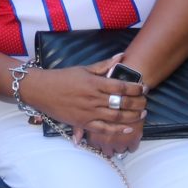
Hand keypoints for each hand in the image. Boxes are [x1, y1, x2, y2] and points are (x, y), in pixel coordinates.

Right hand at [22, 58, 145, 156]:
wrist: (41, 90)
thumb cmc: (62, 78)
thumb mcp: (83, 68)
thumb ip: (104, 65)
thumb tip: (121, 57)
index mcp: (94, 83)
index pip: (120, 87)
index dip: (135, 88)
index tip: (144, 88)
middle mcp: (93, 98)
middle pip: (121, 103)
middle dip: (137, 103)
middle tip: (146, 102)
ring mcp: (88, 112)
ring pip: (116, 117)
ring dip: (132, 116)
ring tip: (142, 114)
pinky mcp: (83, 123)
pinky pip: (103, 129)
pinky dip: (117, 131)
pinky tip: (129, 129)